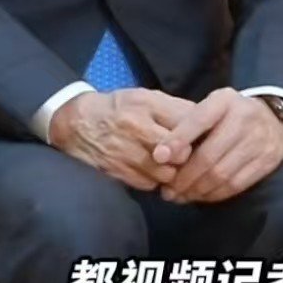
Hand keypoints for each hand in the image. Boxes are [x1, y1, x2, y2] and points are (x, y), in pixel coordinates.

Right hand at [49, 87, 197, 190]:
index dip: (201, 135)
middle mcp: (135, 127)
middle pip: (179, 152)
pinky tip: (153, 173)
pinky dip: (154, 181)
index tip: (205, 140)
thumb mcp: (146, 98)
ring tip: (171, 167)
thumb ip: (176, 108)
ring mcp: (125, 151)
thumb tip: (207, 122)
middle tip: (190, 158)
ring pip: (166, 173)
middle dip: (188, 158)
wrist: (76, 123)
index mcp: (146, 104)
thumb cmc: (118, 109)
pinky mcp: (116, 171)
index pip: (187, 123)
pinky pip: (149, 184)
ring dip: (172, 173)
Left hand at [160, 89, 282, 203]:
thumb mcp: (209, 108)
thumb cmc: (228, 115)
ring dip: (197, 190)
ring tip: (181, 195)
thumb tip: (161, 156)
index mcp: (225, 101)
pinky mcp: (269, 160)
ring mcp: (260, 140)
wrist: (272, 117)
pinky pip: (236, 184)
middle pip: (209, 156)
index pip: (198, 120)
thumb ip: (186, 126)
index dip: (177, 140)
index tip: (158, 157)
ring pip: (222, 174)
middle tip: (168, 190)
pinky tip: (201, 195)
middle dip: (184, 177)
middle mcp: (245, 118)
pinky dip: (215, 194)